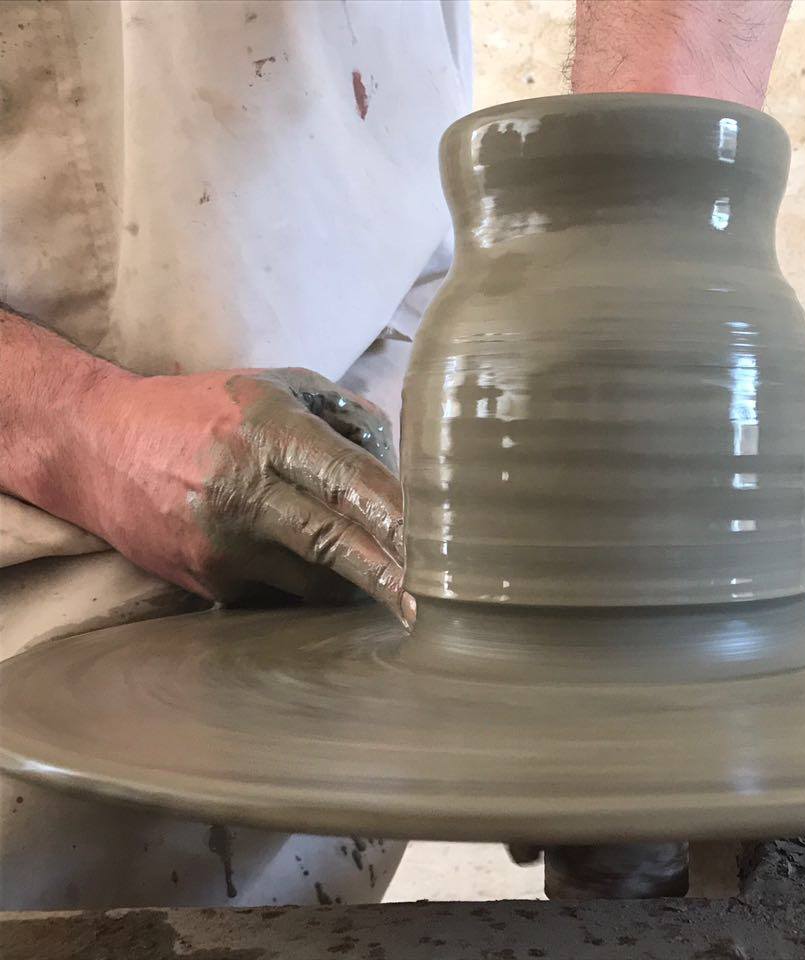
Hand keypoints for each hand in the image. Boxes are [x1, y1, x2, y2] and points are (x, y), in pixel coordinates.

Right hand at [77, 367, 405, 614]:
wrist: (94, 445)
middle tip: (431, 602)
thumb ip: (348, 415)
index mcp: (270, 431)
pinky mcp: (206, 579)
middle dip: (389, 576)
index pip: (352, 481)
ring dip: (352, 583)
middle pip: (335, 542)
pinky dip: (305, 587)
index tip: (443, 542)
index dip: (401, 516)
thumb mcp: (276, 386)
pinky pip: (278, 594)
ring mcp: (221, 542)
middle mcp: (244, 488)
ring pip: (313, 581)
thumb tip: (407, 461)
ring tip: (381, 580)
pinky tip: (310, 574)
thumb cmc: (203, 411)